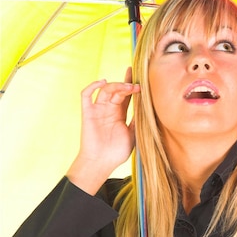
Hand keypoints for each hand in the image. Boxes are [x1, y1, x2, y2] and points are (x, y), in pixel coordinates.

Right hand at [66, 68, 139, 193]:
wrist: (101, 163)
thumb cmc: (116, 152)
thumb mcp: (133, 134)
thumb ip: (138, 120)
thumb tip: (149, 108)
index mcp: (119, 113)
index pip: (126, 94)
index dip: (131, 83)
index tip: (139, 74)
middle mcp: (108, 109)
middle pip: (117, 90)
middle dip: (127, 85)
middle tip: (137, 86)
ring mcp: (98, 110)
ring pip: (105, 90)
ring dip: (116, 86)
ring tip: (128, 88)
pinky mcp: (88, 113)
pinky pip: (86, 95)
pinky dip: (93, 86)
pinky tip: (103, 82)